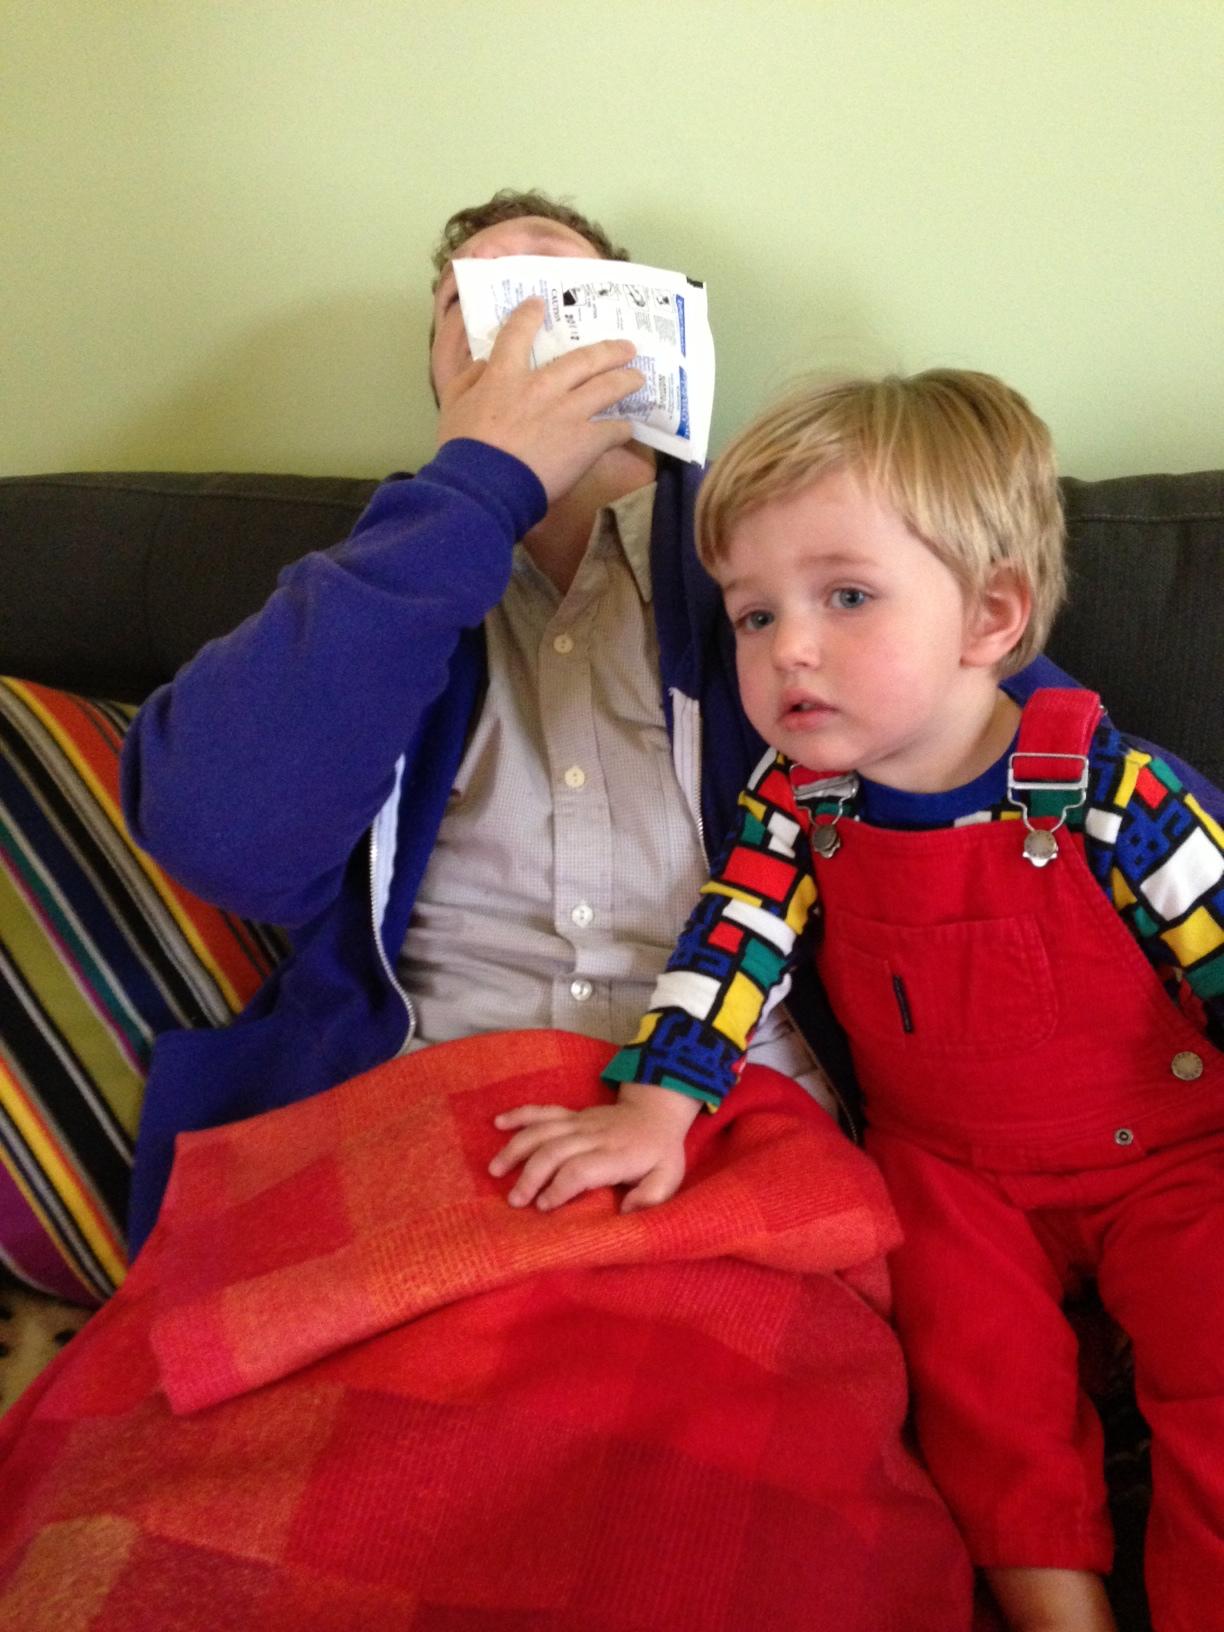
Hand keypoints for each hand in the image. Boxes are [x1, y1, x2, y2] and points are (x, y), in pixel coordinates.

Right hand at [436, 298, 644, 502]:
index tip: (540, 305)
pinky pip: (613, 430)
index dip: (529, 315)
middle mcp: (542, 386)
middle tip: (626, 347)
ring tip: (639, 378)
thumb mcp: (452, 405)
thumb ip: (468, 378)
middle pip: (584, 359)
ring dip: (626, 380)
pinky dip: (622, 428)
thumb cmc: (463, 449)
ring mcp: (568, 412)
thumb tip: (482, 364)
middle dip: (608, 350)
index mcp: (505, 375)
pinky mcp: (585, 441)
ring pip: (607, 387)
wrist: (485, 488)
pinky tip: (628, 428)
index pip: (517, 333)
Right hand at [489, 1081, 701, 1212]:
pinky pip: (543, 1110)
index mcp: (616, 1154)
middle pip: (554, 1150)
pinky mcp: (571, 1114)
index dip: (559, 1187)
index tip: (543, 1207)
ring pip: (543, 1130)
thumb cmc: (659, 1152)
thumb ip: (652, 1195)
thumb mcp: (669, 1177)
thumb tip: (627, 1211)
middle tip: (515, 1201)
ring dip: (517, 1149)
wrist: (656, 1111)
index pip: (581, 1169)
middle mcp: (593, 1135)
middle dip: (531, 1175)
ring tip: (495, 1171)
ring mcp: (580, 1122)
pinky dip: (519, 1115)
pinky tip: (498, 1124)